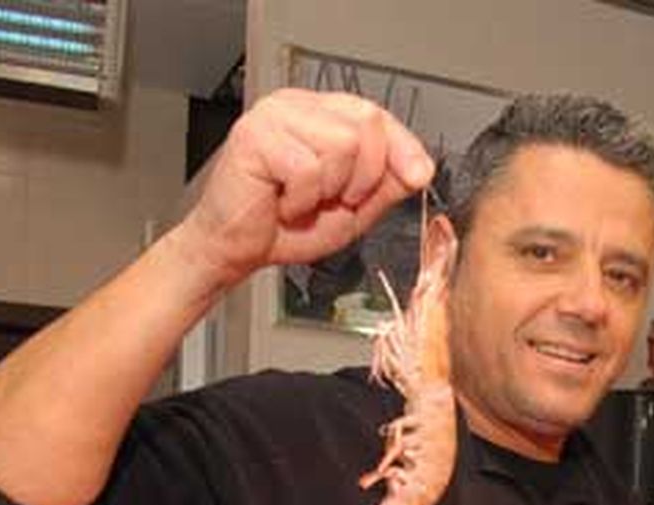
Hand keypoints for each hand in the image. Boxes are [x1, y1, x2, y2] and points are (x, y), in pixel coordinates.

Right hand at [178, 88, 434, 289]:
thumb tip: (420, 169)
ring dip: (329, 190)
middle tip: (334, 200)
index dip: (403, 146)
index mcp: (320, 114)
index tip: (419, 174)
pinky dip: (302, 200)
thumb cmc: (284, 228)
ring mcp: (274, 116)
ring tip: (303, 202)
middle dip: (364, 175)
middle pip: (366, 122)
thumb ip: (384, 186)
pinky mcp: (255, 136)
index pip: (375, 115)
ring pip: (342, 144)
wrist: (234, 250)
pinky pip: (308, 168)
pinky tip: (283, 204)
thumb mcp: (352, 210)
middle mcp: (297, 106)